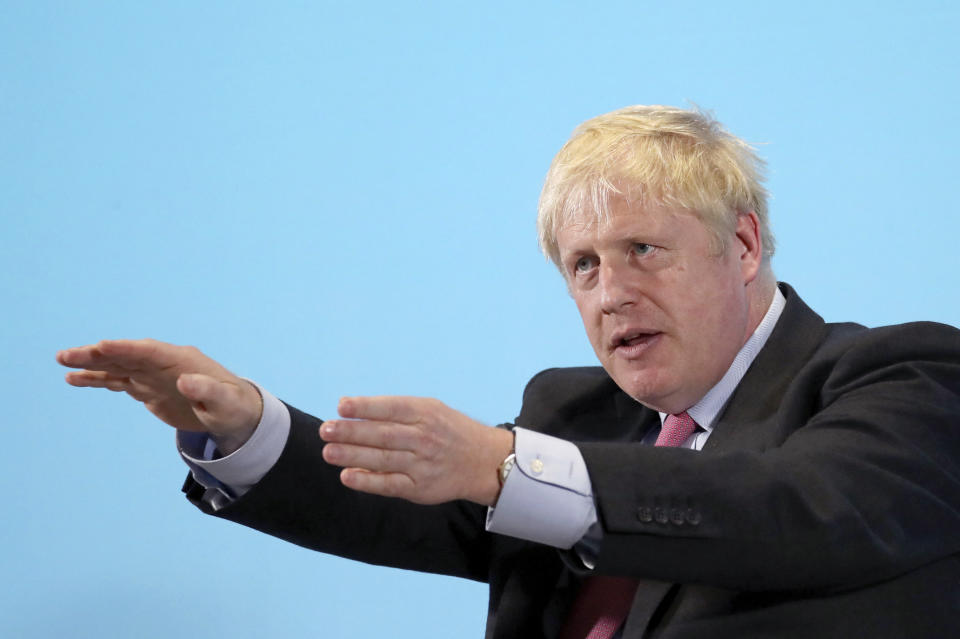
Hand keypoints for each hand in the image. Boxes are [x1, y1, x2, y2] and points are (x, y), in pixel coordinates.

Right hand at [57, 339, 262, 453]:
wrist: (234, 413)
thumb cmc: (233, 406)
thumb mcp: (225, 403)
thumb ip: (207, 391)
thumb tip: (186, 380)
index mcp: (182, 361)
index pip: (149, 351)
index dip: (126, 349)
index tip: (102, 346)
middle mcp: (164, 363)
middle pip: (126, 355)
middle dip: (98, 354)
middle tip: (67, 355)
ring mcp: (154, 375)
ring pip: (118, 366)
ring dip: (91, 365)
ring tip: (62, 363)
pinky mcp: (148, 389)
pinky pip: (118, 381)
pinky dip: (97, 379)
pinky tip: (74, 379)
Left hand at [319, 396, 513, 505]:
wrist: (483, 461)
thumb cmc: (448, 430)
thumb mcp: (430, 409)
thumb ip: (394, 409)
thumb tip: (350, 407)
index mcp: (426, 413)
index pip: (392, 408)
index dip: (366, 407)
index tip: (341, 407)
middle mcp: (425, 438)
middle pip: (383, 434)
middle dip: (352, 432)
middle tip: (326, 430)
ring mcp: (422, 464)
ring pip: (382, 459)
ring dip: (352, 456)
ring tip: (328, 451)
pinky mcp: (420, 488)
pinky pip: (389, 485)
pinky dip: (367, 481)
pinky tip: (347, 476)